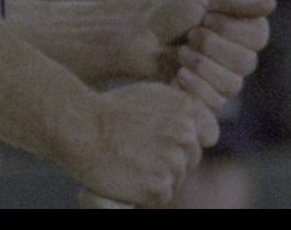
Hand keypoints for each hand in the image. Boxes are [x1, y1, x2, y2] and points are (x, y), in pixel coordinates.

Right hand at [71, 82, 218, 207]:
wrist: (81, 127)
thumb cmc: (112, 110)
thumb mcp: (154, 95)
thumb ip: (180, 110)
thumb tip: (197, 128)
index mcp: (189, 110)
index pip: (208, 136)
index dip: (188, 142)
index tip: (170, 143)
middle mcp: (187, 136)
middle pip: (190, 160)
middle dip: (170, 160)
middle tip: (140, 153)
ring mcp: (173, 162)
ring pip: (176, 179)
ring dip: (157, 177)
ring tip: (131, 163)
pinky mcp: (159, 186)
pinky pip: (162, 196)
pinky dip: (146, 193)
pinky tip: (129, 177)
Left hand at [137, 0, 273, 113]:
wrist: (139, 36)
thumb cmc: (171, 10)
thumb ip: (236, 0)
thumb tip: (271, 4)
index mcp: (244, 28)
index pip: (260, 37)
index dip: (232, 29)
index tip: (207, 17)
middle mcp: (240, 55)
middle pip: (247, 63)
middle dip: (212, 46)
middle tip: (191, 34)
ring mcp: (225, 79)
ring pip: (232, 84)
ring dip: (201, 64)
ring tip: (181, 52)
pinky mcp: (208, 99)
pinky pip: (216, 102)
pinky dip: (194, 85)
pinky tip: (179, 72)